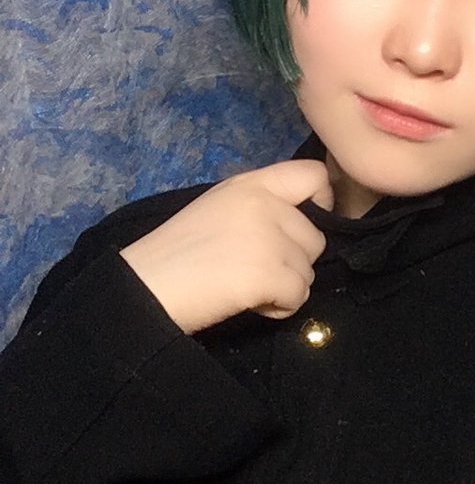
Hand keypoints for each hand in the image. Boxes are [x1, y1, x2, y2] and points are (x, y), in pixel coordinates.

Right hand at [119, 160, 332, 333]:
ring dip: (284, 286)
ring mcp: (270, 239)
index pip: (313, 175)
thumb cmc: (174, 254)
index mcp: (250, 184)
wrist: (144, 288)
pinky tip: (248, 303)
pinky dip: (278, 308)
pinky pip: (299, 297)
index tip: (305, 224)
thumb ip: (259, 208)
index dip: (321, 202)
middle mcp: (265, 205)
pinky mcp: (270, 274)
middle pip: (315, 237)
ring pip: (308, 271)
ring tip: (244, 286)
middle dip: (293, 260)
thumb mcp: (218, 209)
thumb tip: (295, 228)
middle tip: (253, 270)